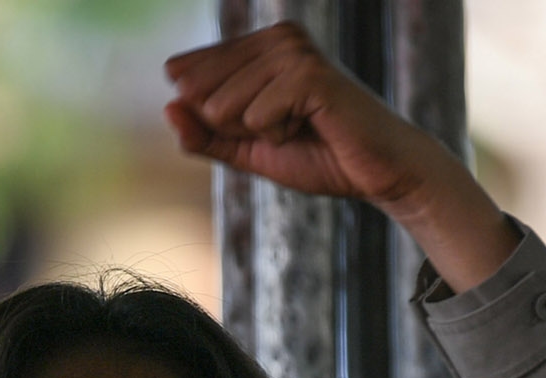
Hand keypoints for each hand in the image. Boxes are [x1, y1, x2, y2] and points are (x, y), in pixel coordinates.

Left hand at [164, 23, 446, 209]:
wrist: (377, 173)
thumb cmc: (319, 156)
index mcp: (258, 45)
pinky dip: (278, 134)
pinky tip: (311, 126)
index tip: (260, 126)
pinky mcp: (308, 72)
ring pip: (224, 104)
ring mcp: (293, 50)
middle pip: (200, 91)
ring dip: (258, 132)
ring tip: (300, 127)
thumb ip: (204, 136)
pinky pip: (255, 115)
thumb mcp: (247, 150)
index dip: (209, 119)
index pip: (187, 75)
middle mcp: (275, 36)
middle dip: (231, 127)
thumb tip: (168, 107)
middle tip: (283, 130)